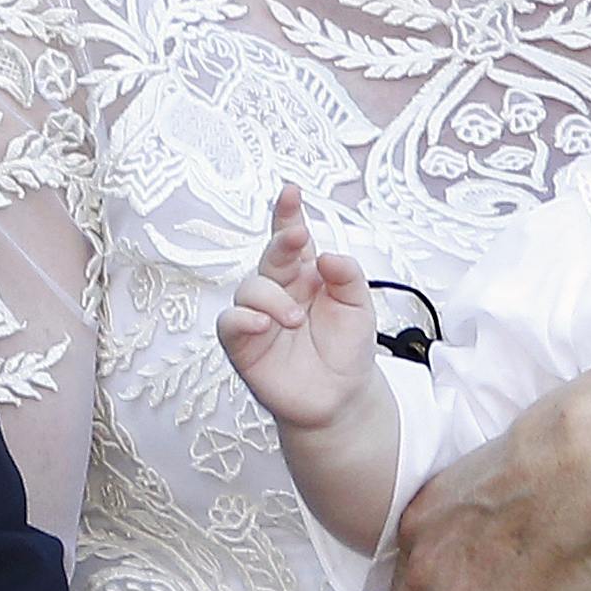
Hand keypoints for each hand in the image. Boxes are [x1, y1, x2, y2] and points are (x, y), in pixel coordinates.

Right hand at [217, 186, 385, 433]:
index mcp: (306, 275)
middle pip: (269, 256)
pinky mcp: (244, 344)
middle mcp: (279, 290)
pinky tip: (263, 324)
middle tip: (296, 238)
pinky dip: (244, 319)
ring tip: (295, 319)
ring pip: (249, 288)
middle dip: (280, 242)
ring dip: (272, 297)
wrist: (341, 398)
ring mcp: (259, 316)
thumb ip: (348, 276)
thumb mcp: (360, 307)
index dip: (287, 214)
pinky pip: (230, 323)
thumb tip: (328, 255)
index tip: (292, 192)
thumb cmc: (347, 349)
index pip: (292, 238)